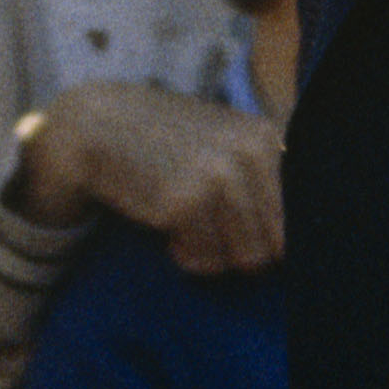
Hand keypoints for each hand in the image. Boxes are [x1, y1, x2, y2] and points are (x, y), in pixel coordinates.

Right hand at [9, 81, 283, 273]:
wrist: (89, 126)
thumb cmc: (159, 144)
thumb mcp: (221, 142)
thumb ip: (262, 178)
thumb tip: (291, 245)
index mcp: (265, 137)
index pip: (300, 215)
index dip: (277, 239)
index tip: (254, 241)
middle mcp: (250, 153)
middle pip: (277, 245)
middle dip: (244, 250)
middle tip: (208, 231)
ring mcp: (217, 176)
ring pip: (246, 258)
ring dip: (213, 255)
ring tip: (186, 227)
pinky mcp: (183, 202)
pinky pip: (205, 261)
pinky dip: (185, 256)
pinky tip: (165, 229)